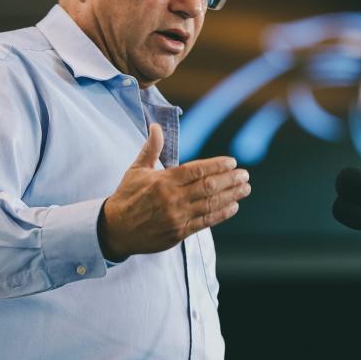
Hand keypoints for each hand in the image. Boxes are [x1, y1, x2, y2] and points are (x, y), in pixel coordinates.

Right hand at [98, 123, 250, 260]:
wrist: (115, 228)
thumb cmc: (127, 196)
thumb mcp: (136, 169)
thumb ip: (151, 148)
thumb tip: (156, 127)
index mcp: (163, 180)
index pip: (197, 170)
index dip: (217, 165)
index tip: (231, 162)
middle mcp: (172, 198)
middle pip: (208, 186)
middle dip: (230, 180)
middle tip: (245, 175)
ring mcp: (177, 216)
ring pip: (210, 204)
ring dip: (231, 196)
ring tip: (244, 189)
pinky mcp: (179, 233)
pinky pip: (205, 222)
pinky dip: (221, 214)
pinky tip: (233, 206)